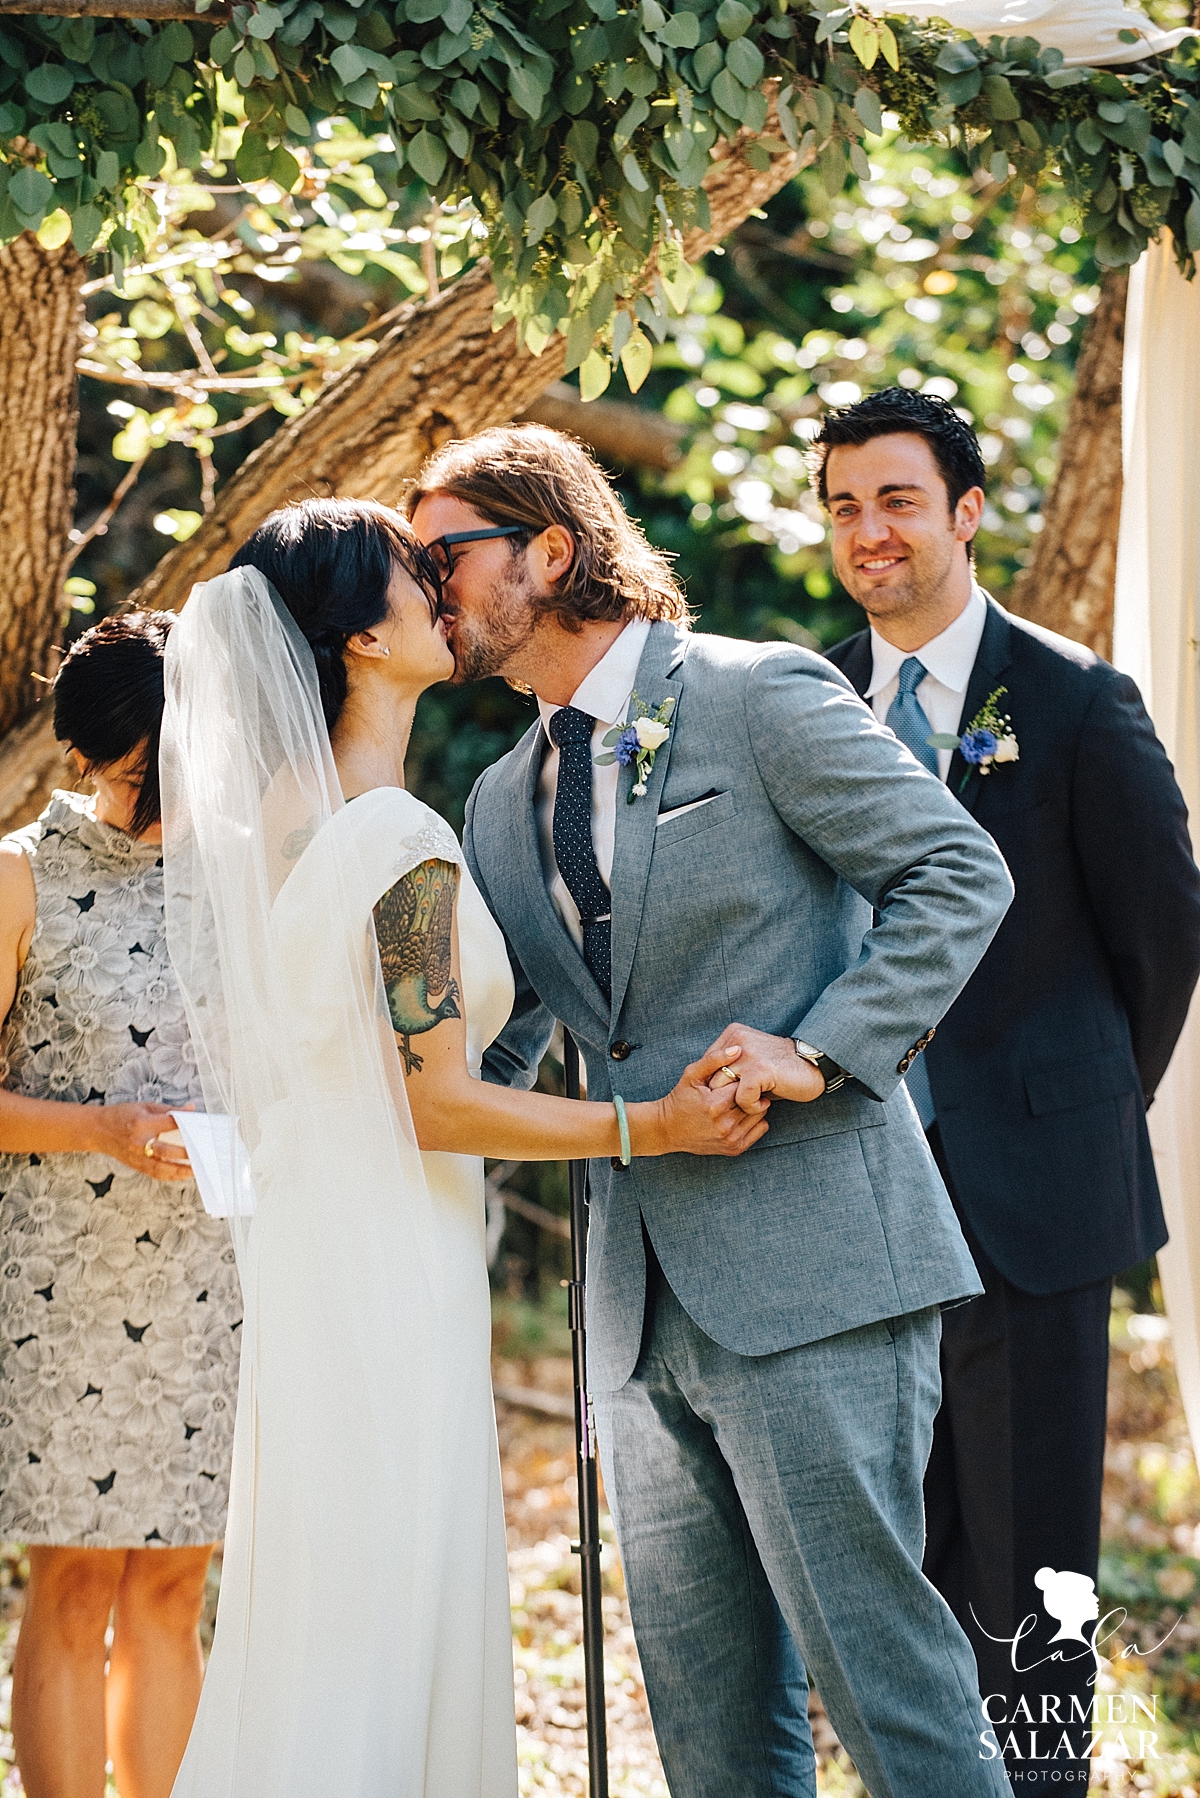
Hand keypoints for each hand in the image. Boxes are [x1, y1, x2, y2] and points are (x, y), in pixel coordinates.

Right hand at [90, 1102, 193, 1180]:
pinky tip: (182, 1174)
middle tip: (203, 1153)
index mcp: (141, 1123)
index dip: (186, 1124)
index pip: (169, 1124)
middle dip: (186, 1153)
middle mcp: (138, 1142)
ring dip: (181, 1171)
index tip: (201, 1126)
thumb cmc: (122, 1116)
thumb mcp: (145, 1106)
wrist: (98, 1130)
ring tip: (197, 1170)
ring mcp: (136, 1157)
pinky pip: (155, 1174)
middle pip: (166, 1150)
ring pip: (161, 1168)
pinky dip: (170, 1175)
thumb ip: (169, 1110)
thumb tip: (191, 1109)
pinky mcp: (135, 1165)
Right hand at [646, 1042, 770, 1156]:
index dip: (740, 1078)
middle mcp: (725, 1124)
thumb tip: (738, 1048)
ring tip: (740, 1100)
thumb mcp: (691, 1074)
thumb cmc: (680, 1098)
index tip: (734, 1077)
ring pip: (760, 1114)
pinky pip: (761, 1129)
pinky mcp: (734, 1149)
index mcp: (715, 1105)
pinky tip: (742, 1114)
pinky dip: (755, 1120)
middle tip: (740, 1088)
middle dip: (748, 1092)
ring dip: (753, 1106)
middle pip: (755, 1100)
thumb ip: (714, 1059)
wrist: (668, 1130)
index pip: (745, 1084)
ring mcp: (731, 1139)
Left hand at [704, 1024, 826, 1112]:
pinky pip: (742, 1098)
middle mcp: (738, 1040)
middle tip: (739, 1106)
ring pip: (723, 1089)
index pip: (707, 1064)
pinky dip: (751, 1107)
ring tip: (752, 1104)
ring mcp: (748, 1054)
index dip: (714, 1086)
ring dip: (736, 1104)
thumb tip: (707, 1088)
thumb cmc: (781, 1069)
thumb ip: (730, 1067)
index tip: (727, 1097)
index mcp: (733, 1034)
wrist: (816, 1065)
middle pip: (711, 1078)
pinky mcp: (759, 1070)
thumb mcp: (751, 1061)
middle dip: (721, 1097)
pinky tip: (765, 1103)